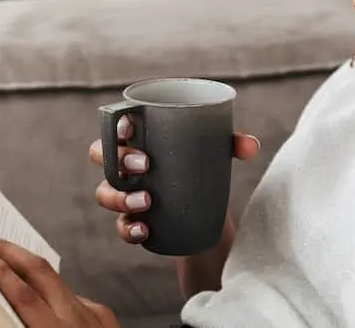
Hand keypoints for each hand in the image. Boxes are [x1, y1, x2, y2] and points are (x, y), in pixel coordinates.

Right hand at [0, 236, 118, 327]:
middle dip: (11, 250)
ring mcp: (94, 313)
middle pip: (40, 272)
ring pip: (57, 281)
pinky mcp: (105, 315)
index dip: (1, 272)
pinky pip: (73, 297)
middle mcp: (77, 318)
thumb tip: (6, 316)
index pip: (24, 294)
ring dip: (29, 267)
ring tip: (5, 257)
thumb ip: (26, 326)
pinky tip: (41, 295)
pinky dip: (53, 292)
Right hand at [88, 115, 259, 243]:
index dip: (115, 125)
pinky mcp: (133, 220)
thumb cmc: (203, 165)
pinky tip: (144, 230)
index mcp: (139, 138)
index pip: (115, 126)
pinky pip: (121, 226)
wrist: (207, 208)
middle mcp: (124, 164)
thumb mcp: (218, 152)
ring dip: (120, 197)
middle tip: (145, 165)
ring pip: (105, 193)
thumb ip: (233, 144)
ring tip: (147, 201)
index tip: (130, 127)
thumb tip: (251, 146)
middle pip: (103, 157)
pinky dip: (129, 229)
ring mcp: (125, 193)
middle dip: (118, 160)